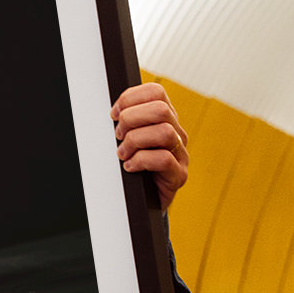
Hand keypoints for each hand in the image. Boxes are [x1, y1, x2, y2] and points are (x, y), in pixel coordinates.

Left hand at [111, 83, 188, 209]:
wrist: (142, 200)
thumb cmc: (132, 166)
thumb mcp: (127, 139)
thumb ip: (125, 122)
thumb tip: (112, 111)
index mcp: (164, 118)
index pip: (155, 92)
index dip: (130, 98)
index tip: (114, 114)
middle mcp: (176, 133)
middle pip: (160, 109)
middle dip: (131, 119)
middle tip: (118, 135)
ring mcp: (180, 154)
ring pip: (164, 132)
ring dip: (135, 141)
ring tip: (123, 153)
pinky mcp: (179, 175)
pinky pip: (164, 159)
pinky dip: (140, 161)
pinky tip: (129, 167)